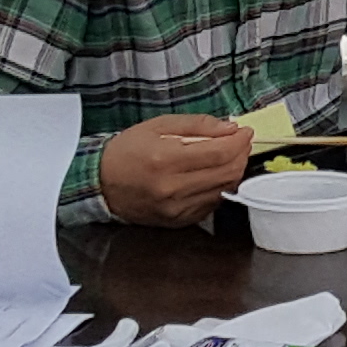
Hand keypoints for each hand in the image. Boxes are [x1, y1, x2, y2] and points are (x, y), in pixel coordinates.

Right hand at [96, 114, 253, 226]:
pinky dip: (220, 187)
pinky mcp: (179, 221)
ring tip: (229, 155)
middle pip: (227, 173)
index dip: (239, 141)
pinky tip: (214, 174)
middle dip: (241, 154)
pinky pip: (212, 204)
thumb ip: (197, 125)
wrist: (101, 183)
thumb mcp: (158, 126)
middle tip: (240, 142)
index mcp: (165, 160)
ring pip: (224, 190)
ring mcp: (176, 209)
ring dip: (234, 171)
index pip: (219, 152)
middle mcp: (172, 188)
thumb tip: (230, 128)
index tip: (245, 131)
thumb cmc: (129, 150)